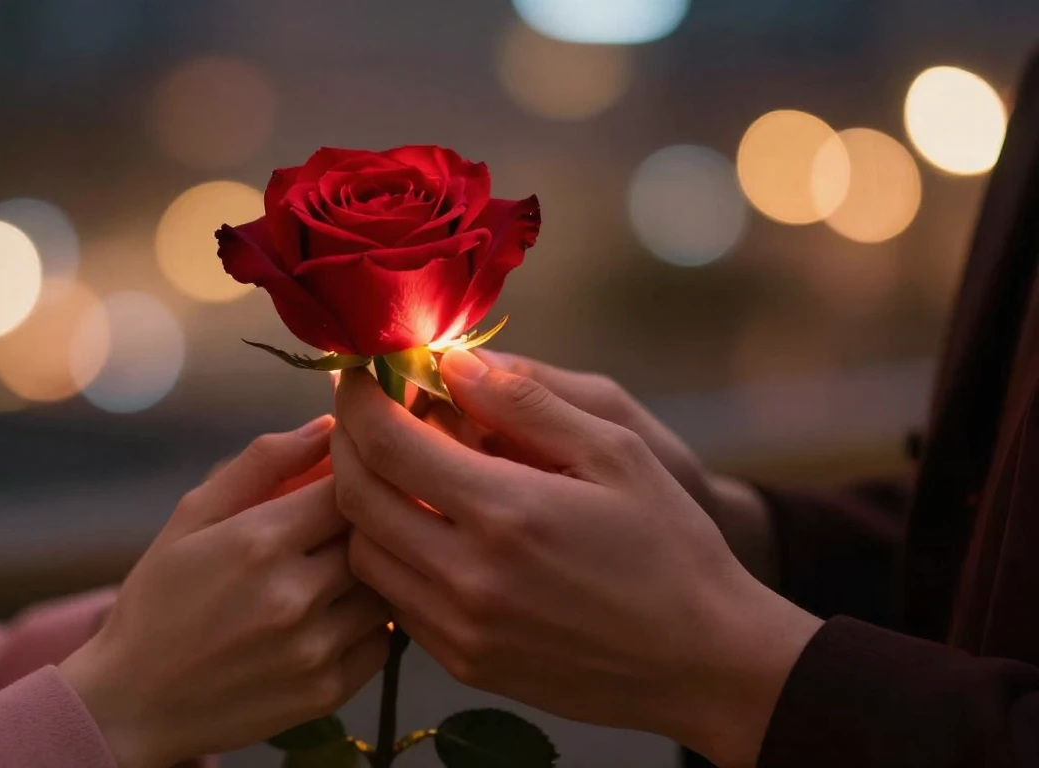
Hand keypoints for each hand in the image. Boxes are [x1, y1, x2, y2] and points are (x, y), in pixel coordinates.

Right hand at [61, 416, 390, 767]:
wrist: (133, 702)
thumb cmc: (159, 598)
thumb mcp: (192, 516)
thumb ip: (261, 463)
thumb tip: (325, 425)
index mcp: (259, 540)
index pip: (348, 486)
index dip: (354, 476)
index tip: (346, 476)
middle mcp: (294, 595)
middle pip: (373, 536)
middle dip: (365, 523)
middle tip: (342, 524)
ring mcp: (314, 648)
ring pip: (385, 588)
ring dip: (372, 573)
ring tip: (336, 570)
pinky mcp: (327, 690)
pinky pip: (382, 641)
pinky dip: (370, 623)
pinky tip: (336, 615)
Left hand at [332, 355, 821, 767]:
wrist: (702, 660)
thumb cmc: (669, 545)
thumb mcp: (617, 451)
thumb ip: (528, 401)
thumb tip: (456, 362)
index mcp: (506, 512)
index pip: (386, 444)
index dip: (359, 399)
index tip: (359, 374)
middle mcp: (468, 577)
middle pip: (356, 497)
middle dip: (346, 444)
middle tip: (364, 414)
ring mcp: (460, 629)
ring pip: (364, 552)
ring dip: (363, 502)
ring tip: (396, 469)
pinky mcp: (463, 663)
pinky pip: (394, 599)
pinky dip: (391, 553)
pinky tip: (424, 527)